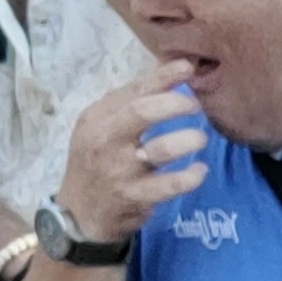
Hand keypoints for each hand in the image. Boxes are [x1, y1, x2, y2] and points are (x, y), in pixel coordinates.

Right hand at [57, 54, 209, 244]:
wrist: (80, 213)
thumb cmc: (98, 162)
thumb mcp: (102, 128)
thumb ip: (129, 104)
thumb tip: (168, 75)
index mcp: (99, 118)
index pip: (132, 91)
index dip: (162, 77)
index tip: (187, 67)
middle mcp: (106, 140)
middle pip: (142, 112)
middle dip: (174, 104)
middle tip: (196, 107)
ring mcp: (120, 170)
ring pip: (159, 150)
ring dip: (186, 140)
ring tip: (201, 138)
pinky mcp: (134, 196)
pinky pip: (168, 185)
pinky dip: (189, 177)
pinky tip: (200, 171)